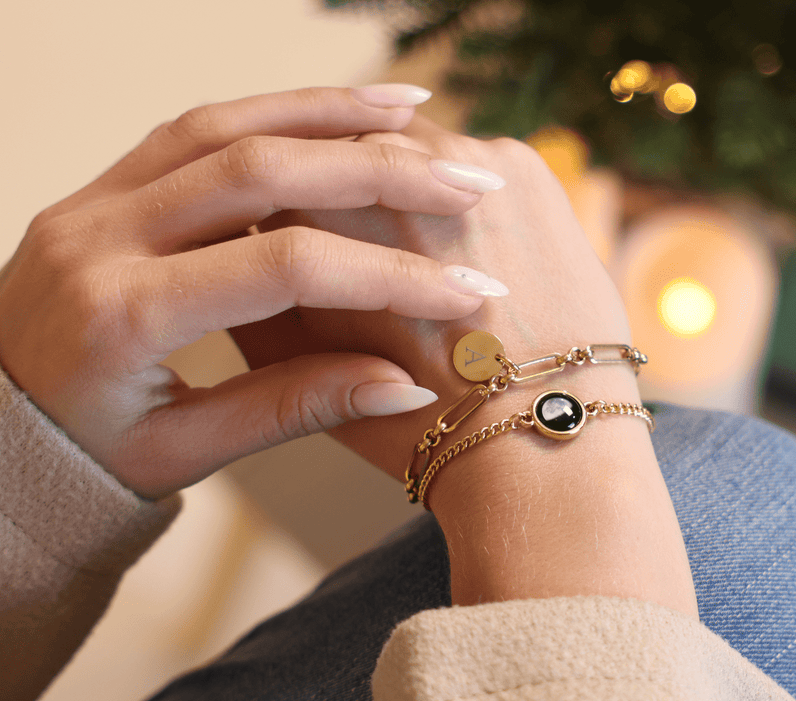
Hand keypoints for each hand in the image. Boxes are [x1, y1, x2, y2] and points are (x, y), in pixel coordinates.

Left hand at [0, 86, 508, 498]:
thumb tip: (406, 387)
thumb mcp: (188, 452)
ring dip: (329, 113)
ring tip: (415, 115)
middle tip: (465, 183)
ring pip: (227, 125)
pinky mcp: (102, 188)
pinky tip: (331, 115)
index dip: (388, 276)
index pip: (285, 268)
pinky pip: (194, 129)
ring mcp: (95, 199)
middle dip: (378, 171)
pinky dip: (272, 112)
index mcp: (124, 314)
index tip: (468, 291)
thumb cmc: (86, 456)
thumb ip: (295, 408)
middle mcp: (102, 235)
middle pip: (262, 171)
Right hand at [231, 115, 697, 616]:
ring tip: (433, 261)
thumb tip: (242, 243)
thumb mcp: (294, 365)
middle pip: (358, 148)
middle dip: (363, 192)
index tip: (320, 239)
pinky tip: (482, 258)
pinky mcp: (522, 166)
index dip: (305, 205)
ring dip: (420, 188)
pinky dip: (474, 200)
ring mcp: (458, 151)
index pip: (292, 167)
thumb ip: (255, 294)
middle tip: (381, 254)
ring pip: (425, 151)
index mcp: (307, 202)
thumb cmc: (406, 415)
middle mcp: (380, 156)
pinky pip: (481, 166)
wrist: (525, 430)